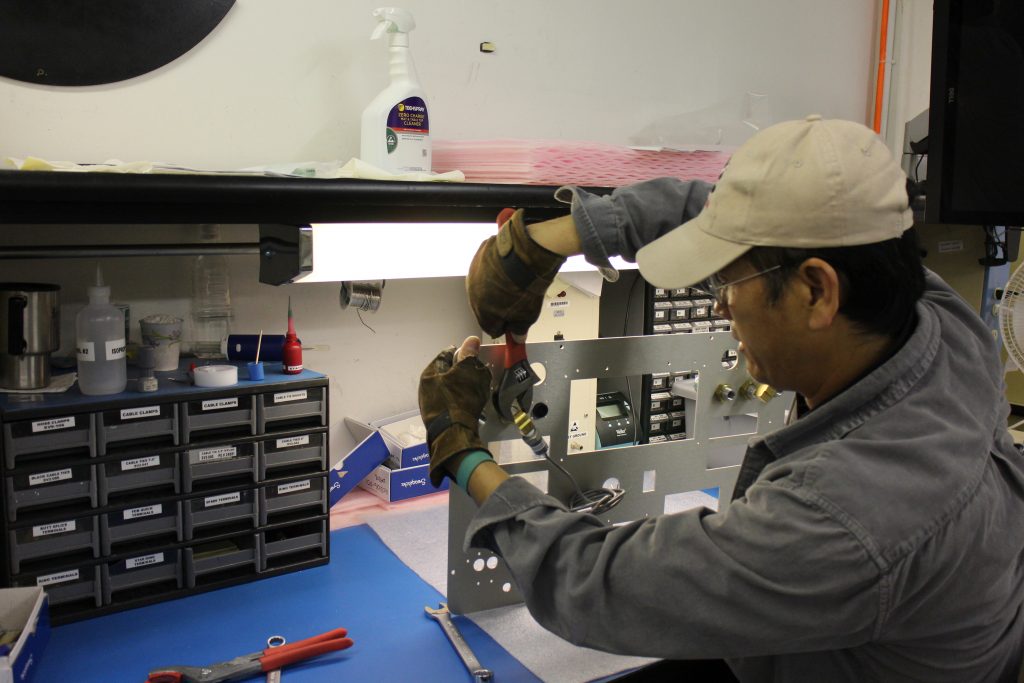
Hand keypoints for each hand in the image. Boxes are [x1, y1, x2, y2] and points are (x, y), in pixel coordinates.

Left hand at [418, 337, 492, 485]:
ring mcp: (430, 404)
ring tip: (478, 388)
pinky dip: (461, 399)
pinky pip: (452, 401)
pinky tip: (471, 403)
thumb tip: (471, 339)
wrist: (454, 435)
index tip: (474, 356)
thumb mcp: (467, 372)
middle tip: (478, 372)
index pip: (446, 354)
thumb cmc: (460, 399)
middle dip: (462, 370)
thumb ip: (469, 355)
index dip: (462, 352)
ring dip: (463, 386)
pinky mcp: (438, 418)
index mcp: (430, 373)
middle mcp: (426, 387)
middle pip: (447, 371)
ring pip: (450, 387)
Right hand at [466, 209, 565, 339]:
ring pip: (484, 287)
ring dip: (495, 287)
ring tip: (514, 281)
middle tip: (517, 300)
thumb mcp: (528, 315)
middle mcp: (473, 295)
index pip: (492, 329)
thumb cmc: (524, 285)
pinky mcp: (478, 258)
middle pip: (485, 307)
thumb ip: (520, 329)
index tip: (514, 321)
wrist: (525, 256)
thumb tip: (518, 336)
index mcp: (483, 314)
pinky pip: (485, 268)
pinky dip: (494, 269)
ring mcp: (473, 275)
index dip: (505, 326)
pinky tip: (508, 267)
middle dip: (499, 306)